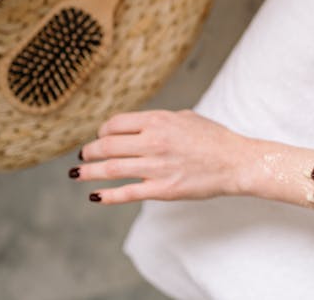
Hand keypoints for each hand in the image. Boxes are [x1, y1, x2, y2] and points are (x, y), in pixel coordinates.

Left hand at [71, 110, 247, 203]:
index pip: (115, 124)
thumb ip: (159, 121)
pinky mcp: (163, 189)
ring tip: (77, 174)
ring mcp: (157, 167)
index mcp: (158, 121)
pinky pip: (128, 192)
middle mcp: (154, 142)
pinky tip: (96, 196)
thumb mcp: (185, 118)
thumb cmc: (213, 138)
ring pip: (111, 169)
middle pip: (107, 146)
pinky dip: (108, 195)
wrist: (236, 162)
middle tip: (82, 156)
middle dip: (89, 151)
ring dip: (89, 172)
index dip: (102, 131)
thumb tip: (137, 126)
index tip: (99, 137)